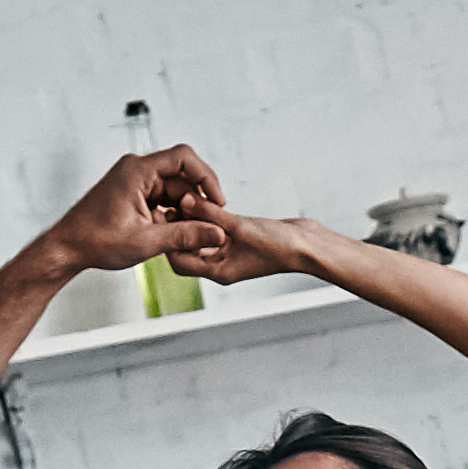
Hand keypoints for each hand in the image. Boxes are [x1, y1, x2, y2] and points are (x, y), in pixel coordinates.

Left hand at [44, 147, 228, 276]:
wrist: (68, 248)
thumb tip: (216, 234)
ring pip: (173, 190)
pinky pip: (161, 199)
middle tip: (209, 226)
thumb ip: (185, 236)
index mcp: (137, 170)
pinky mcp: (132, 194)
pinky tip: (175, 235)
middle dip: (197, 200)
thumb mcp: (146, 241)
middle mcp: (136, 169)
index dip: (206, 177)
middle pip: (181, 176)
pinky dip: (172, 215)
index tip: (217, 201)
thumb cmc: (95, 241)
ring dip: (185, 211)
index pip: (183, 158)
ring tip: (192, 235)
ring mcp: (134, 181)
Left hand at [164, 199, 324, 286]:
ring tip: (182, 196)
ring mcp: (228, 254)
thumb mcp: (241, 227)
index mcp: (217, 271)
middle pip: (186, 249)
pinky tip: (201, 199)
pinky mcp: (237, 241)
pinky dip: (207, 217)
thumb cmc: (279, 244)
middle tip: (165, 203)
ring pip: (199, 238)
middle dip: (176, 228)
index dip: (168, 239)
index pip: (179, 261)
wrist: (307, 245)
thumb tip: (187, 200)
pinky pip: (214, 230)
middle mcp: (219, 265)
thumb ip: (212, 215)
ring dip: (191, 220)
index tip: (160, 215)